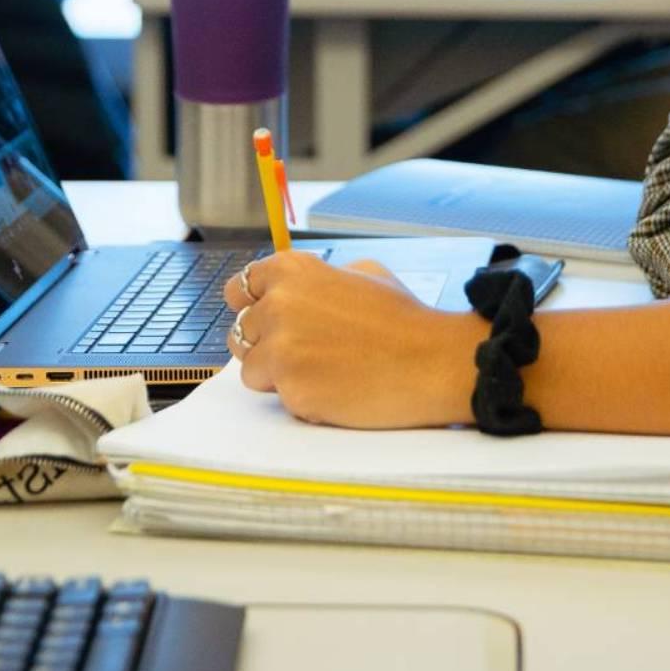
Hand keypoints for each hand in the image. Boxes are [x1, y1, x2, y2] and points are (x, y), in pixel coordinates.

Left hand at [222, 251, 483, 427]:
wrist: (431, 362)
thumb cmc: (403, 319)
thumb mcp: (364, 272)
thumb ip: (319, 277)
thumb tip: (298, 291)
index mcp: (292, 271)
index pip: (238, 288)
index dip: (253, 305)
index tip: (268, 319)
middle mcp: (277, 305)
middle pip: (241, 332)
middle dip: (267, 343)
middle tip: (307, 351)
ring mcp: (280, 350)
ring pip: (251, 369)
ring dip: (277, 375)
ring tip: (321, 372)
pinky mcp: (291, 391)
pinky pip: (279, 399)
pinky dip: (301, 399)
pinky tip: (336, 389)